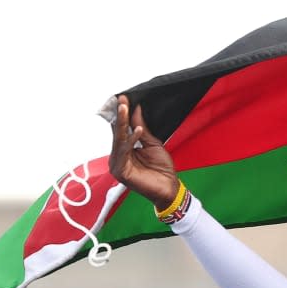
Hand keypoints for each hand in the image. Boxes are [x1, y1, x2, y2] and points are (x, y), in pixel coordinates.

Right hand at [108, 95, 180, 209]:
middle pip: (117, 132)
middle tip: (122, 99)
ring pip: (119, 140)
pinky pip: (124, 152)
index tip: (124, 99)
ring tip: (126, 108)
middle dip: (120, 115)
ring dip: (123, 123)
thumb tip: (136, 110)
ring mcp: (117, 164)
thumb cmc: (162, 169)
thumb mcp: (153, 143)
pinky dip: (131, 140)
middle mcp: (118, 156)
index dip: (122, 114)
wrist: (169, 188)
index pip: (121, 129)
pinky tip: (138, 130)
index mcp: (124, 150)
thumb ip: (142, 128)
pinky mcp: (120, 172)